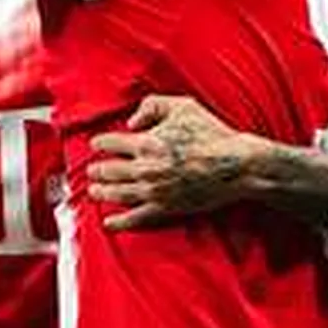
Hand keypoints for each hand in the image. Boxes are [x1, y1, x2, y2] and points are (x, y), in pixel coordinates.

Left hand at [87, 95, 261, 230]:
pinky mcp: (167, 209)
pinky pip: (137, 218)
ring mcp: (155, 191)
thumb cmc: (211, 132)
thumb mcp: (182, 106)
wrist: (237, 165)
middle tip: (91, 170)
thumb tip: (130, 122)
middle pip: (109, 170)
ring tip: (93, 191)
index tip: (95, 144)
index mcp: (145, 142)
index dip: (100, 143)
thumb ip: (151, 105)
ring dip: (101, 192)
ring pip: (117, 193)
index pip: (110, 143)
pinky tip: (108, 222)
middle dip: (97, 170)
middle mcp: (145, 168)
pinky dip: (120, 222)